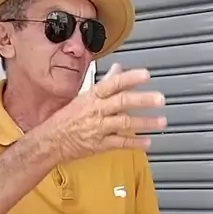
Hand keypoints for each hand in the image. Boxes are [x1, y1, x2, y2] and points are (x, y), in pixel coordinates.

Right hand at [43, 64, 165, 161]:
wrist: (51, 140)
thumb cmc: (68, 117)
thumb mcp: (85, 95)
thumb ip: (106, 83)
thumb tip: (119, 68)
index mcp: (93, 96)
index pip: (113, 83)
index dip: (130, 78)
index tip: (146, 75)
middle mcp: (97, 110)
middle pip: (122, 102)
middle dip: (142, 100)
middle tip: (160, 98)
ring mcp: (99, 128)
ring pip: (124, 123)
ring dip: (145, 123)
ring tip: (161, 121)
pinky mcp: (100, 145)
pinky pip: (120, 143)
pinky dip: (135, 143)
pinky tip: (148, 142)